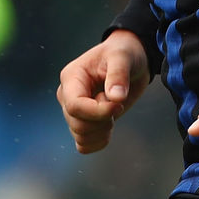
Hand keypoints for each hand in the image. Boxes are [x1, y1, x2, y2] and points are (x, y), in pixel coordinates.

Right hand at [57, 30, 149, 153]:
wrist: (130, 61)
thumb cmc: (123, 53)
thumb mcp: (123, 57)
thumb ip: (118, 75)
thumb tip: (116, 98)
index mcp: (71, 77)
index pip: (75, 106)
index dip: (98, 112)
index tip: (119, 105)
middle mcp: (67, 96)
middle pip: (78, 124)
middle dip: (103, 120)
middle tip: (118, 105)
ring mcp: (74, 111)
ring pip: (80, 136)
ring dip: (102, 131)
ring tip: (114, 111)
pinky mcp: (84, 122)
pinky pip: (83, 145)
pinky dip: (98, 142)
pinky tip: (109, 127)